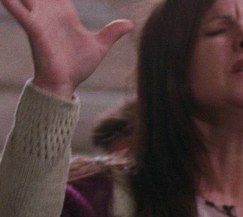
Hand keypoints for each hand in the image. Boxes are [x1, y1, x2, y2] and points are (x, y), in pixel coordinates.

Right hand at [1, 0, 133, 98]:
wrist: (65, 84)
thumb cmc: (77, 66)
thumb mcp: (99, 46)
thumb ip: (111, 33)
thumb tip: (130, 23)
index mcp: (65, 13)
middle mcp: (50, 12)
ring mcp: (40, 20)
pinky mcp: (35, 31)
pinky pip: (22, 14)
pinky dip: (13, 4)